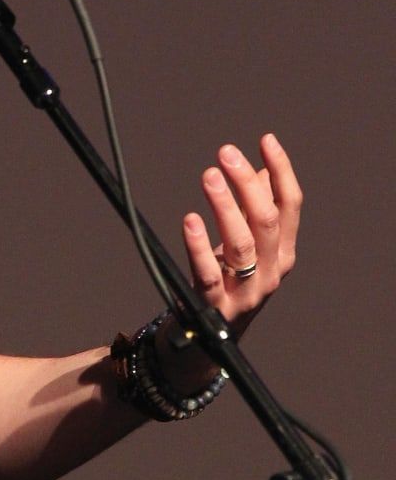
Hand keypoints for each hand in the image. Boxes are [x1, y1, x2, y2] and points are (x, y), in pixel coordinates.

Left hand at [182, 132, 300, 337]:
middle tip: (225, 152)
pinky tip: (189, 219)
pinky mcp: (216, 306)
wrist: (208, 340)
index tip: (265, 140)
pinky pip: (209, 273)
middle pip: (267, 220)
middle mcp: (271, 271)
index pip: (290, 205)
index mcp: (283, 251)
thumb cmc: (227, 281)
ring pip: (242, 244)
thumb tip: (259, 167)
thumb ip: (254, 209)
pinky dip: (199, 244)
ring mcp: (247, 291)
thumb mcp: (245, 244)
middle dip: (247, 183)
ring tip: (208, 175)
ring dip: (225, 206)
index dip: (281, 171)